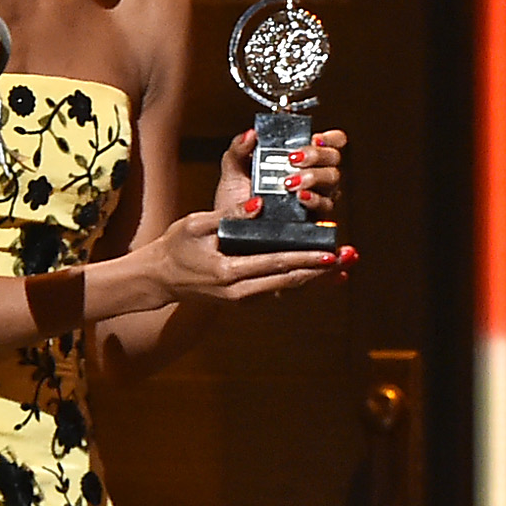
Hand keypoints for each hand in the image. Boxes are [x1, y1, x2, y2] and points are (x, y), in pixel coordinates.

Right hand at [145, 210, 347, 303]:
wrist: (158, 279)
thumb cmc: (175, 246)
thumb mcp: (196, 225)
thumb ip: (228, 216)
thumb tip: (258, 205)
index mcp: (228, 272)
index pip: (275, 263)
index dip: (304, 258)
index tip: (329, 253)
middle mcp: (239, 292)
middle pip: (288, 281)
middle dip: (319, 271)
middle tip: (347, 259)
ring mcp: (241, 299)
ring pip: (285, 288)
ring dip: (314, 278)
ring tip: (342, 267)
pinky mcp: (243, 299)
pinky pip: (276, 290)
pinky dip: (298, 282)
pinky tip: (319, 275)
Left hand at [214, 125, 346, 216]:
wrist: (232, 233)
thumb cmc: (235, 202)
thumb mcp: (232, 171)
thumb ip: (239, 149)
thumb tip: (251, 134)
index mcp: (297, 158)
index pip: (329, 141)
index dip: (329, 137)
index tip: (314, 137)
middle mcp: (312, 176)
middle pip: (333, 158)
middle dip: (316, 154)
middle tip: (294, 158)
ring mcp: (316, 197)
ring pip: (332, 179)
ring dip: (314, 176)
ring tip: (290, 181)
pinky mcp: (315, 219)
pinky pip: (325, 206)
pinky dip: (314, 199)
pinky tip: (300, 197)